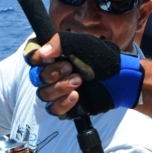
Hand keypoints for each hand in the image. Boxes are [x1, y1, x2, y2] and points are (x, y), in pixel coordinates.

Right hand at [24, 32, 141, 115]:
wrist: (120, 78)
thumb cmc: (101, 58)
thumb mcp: (81, 43)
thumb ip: (59, 43)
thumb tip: (42, 53)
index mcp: (52, 57)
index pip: (31, 58)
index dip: (36, 59)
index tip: (50, 57)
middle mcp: (51, 74)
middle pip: (36, 77)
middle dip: (54, 73)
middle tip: (72, 68)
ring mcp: (58, 91)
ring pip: (44, 94)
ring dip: (60, 87)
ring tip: (79, 81)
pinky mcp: (66, 107)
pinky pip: (54, 110)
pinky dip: (63, 103)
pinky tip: (76, 96)